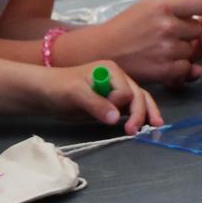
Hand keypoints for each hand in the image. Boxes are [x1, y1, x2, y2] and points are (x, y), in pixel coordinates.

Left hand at [42, 59, 163, 133]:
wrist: (47, 93)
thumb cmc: (59, 88)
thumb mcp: (75, 94)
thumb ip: (96, 104)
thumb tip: (116, 118)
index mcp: (111, 71)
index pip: (127, 91)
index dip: (119, 105)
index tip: (105, 113)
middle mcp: (118, 79)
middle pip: (138, 96)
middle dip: (139, 113)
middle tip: (134, 131)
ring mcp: (117, 91)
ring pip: (139, 102)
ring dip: (146, 115)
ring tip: (155, 128)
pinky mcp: (113, 103)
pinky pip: (131, 109)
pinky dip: (139, 117)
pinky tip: (148, 126)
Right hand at [87, 0, 201, 85]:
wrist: (105, 51)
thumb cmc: (129, 23)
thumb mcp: (150, 0)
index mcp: (164, 5)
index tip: (201, 12)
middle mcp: (167, 26)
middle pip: (199, 29)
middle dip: (188, 31)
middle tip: (169, 32)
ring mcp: (167, 49)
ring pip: (193, 50)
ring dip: (183, 50)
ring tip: (164, 46)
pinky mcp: (165, 71)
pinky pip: (187, 68)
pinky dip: (179, 67)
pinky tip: (164, 59)